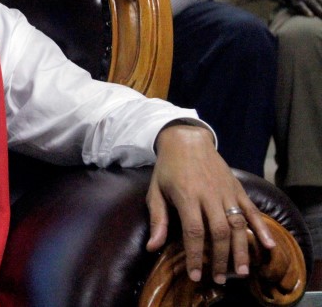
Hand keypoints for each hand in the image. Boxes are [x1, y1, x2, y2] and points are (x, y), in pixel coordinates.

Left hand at [145, 125, 275, 284]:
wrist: (187, 140)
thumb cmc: (168, 168)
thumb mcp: (156, 191)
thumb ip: (157, 219)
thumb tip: (152, 248)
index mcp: (186, 196)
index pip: (193, 231)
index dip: (195, 256)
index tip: (196, 276)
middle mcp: (209, 194)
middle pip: (218, 231)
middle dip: (219, 258)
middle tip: (220, 279)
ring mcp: (226, 191)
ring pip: (238, 224)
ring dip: (241, 249)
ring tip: (241, 272)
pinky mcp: (238, 188)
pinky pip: (252, 210)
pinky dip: (261, 228)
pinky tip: (267, 246)